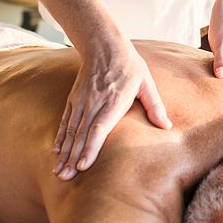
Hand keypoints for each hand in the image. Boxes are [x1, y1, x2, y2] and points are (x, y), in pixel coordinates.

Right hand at [53, 41, 171, 178]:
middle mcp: (94, 102)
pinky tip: (56, 152)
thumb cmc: (129, 65)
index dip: (91, 148)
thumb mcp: (146, 82)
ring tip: (59, 171)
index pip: (99, 127)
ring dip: (65, 152)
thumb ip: (155, 105)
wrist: (103, 44)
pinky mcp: (74, 99)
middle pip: (81, 134)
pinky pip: (65, 121)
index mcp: (114, 100)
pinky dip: (60, 137)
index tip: (84, 166)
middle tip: (66, 178)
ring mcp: (82, 101)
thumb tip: (166, 126)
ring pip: (71, 130)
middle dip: (73, 158)